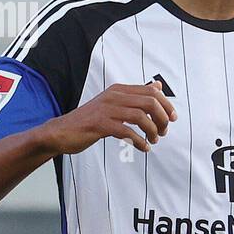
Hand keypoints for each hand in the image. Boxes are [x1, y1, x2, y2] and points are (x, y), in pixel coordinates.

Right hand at [43, 80, 176, 155]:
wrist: (61, 132)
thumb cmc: (91, 120)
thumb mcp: (114, 104)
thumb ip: (136, 95)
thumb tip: (158, 86)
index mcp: (118, 90)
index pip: (152, 91)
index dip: (167, 105)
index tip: (172, 119)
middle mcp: (113, 96)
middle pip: (149, 102)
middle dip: (162, 118)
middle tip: (163, 132)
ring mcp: (106, 110)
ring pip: (140, 117)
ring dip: (152, 131)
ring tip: (153, 141)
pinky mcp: (99, 124)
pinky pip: (127, 132)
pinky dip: (139, 141)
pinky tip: (143, 148)